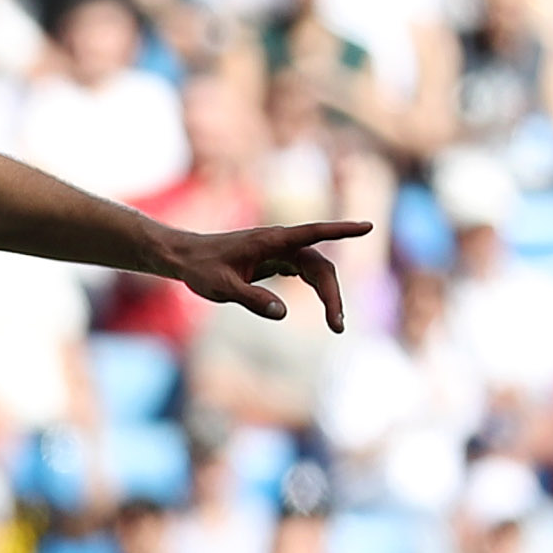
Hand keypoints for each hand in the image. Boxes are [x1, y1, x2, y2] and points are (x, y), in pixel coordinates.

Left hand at [153, 219, 367, 332]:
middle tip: (337, 325)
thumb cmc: (200, 269)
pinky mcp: (276, 260)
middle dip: (332, 294)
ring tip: (335, 323)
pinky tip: (326, 307)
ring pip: (316, 270)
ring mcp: (280, 251)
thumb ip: (250, 298)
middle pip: (320, 265)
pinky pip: (306, 273)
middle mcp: (280, 243)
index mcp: (271, 241)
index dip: (341, 230)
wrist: (185, 258)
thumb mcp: (221, 288)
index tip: (368, 226)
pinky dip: (318, 289)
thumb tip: (282, 312)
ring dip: (329, 294)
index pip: (314, 233)